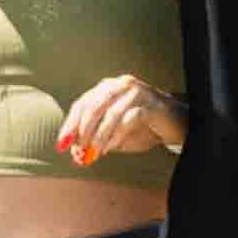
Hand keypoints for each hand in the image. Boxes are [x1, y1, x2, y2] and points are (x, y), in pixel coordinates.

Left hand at [55, 75, 170, 166]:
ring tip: (94, 152)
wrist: (175, 122)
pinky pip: (128, 119)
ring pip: (110, 113)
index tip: (62, 144)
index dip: (70, 125)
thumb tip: (75, 151)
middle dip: (83, 131)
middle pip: (93, 106)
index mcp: (106, 88)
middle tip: (79, 150)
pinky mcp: (151, 103)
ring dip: (99, 137)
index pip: (82, 104)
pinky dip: (116, 136)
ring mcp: (136, 91)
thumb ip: (95, 138)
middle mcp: (120, 84)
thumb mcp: (114, 134)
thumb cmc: (142, 126)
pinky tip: (110, 147)